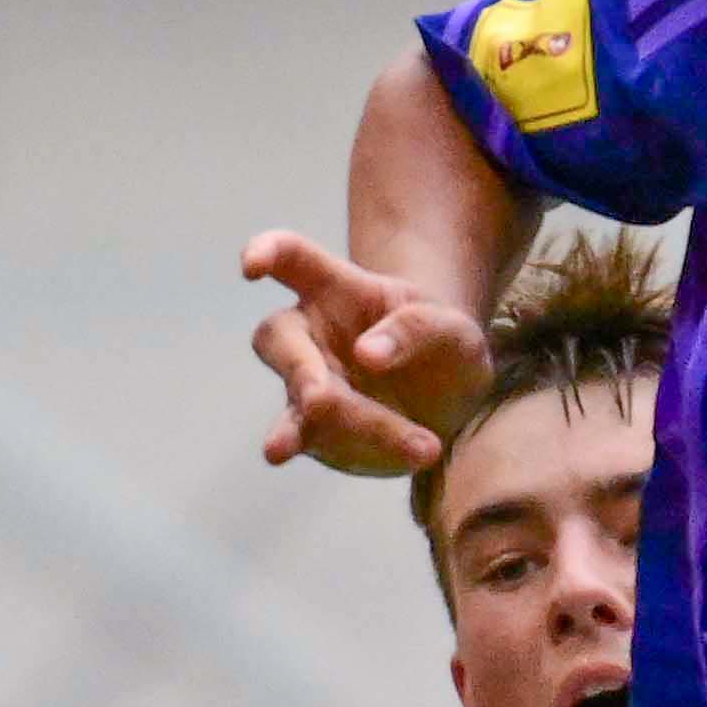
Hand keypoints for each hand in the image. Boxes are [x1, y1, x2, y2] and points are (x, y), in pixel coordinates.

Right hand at [243, 230, 491, 479]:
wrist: (453, 399)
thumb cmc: (444, 345)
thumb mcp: (452, 327)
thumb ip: (416, 329)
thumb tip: (365, 354)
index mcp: (338, 289)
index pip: (293, 258)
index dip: (266, 252)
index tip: (252, 267)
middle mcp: (312, 334)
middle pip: (279, 339)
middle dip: (297, 369)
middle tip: (320, 399)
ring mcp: (309, 384)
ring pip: (299, 401)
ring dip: (318, 424)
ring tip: (282, 450)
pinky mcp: (317, 431)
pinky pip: (314, 439)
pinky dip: (336, 449)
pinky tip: (358, 455)